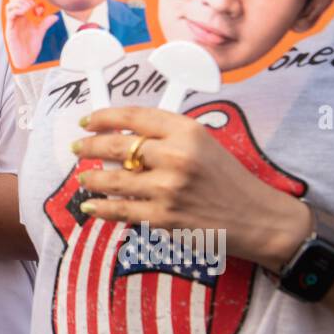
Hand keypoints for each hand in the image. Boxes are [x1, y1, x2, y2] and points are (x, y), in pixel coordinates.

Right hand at [4, 0, 57, 67]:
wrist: (26, 58)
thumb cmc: (31, 47)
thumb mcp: (41, 32)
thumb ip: (46, 23)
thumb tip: (55, 17)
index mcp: (22, 18)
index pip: (21, 2)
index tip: (36, 3)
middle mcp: (16, 20)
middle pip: (14, 2)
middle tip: (32, 4)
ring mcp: (12, 23)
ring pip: (9, 6)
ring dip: (19, 3)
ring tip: (28, 7)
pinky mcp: (10, 29)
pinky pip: (10, 15)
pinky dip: (16, 10)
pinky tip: (24, 12)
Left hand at [70, 106, 311, 271]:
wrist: (256, 217)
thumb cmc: (227, 178)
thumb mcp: (203, 142)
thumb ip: (166, 135)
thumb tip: (121, 135)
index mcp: (186, 131)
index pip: (133, 116)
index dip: (103, 117)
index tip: (88, 120)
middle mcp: (175, 156)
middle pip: (117, 145)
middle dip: (89, 146)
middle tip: (78, 147)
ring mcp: (167, 188)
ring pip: (113, 179)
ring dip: (92, 178)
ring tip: (83, 178)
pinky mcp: (163, 217)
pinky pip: (120, 209)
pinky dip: (100, 207)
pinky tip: (91, 205)